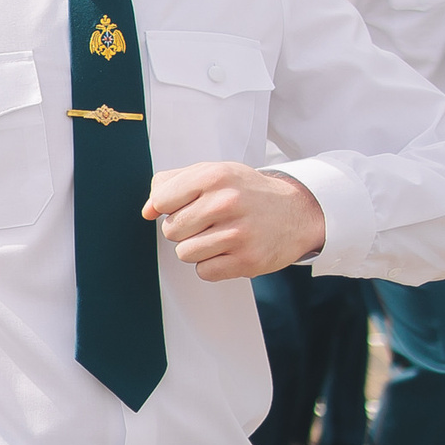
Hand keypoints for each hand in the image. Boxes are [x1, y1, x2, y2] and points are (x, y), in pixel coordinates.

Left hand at [141, 162, 324, 282]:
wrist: (297, 211)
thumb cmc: (245, 191)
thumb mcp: (212, 172)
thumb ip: (171, 184)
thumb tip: (147, 211)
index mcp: (214, 176)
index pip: (162, 200)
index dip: (168, 206)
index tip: (185, 205)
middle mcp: (227, 203)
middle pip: (171, 230)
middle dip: (183, 229)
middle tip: (207, 222)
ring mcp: (238, 233)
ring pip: (184, 253)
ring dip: (197, 248)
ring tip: (219, 236)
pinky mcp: (247, 260)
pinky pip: (204, 272)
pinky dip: (212, 265)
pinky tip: (229, 250)